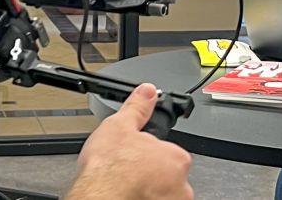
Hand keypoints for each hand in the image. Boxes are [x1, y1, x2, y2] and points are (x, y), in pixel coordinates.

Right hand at [69, 84, 193, 199]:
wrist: (100, 198)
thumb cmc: (110, 170)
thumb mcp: (119, 126)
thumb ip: (137, 108)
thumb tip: (147, 91)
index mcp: (176, 158)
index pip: (168, 154)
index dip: (149, 155)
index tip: (136, 159)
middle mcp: (181, 184)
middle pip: (168, 177)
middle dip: (152, 175)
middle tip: (130, 175)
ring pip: (162, 194)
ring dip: (149, 191)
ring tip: (127, 188)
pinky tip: (129, 197)